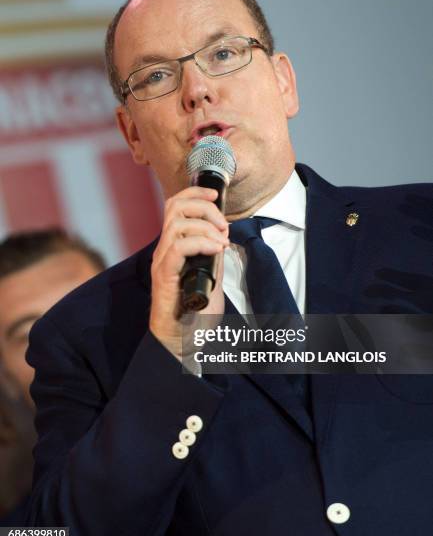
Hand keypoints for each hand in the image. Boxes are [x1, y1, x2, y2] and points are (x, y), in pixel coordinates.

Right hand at [149, 186, 228, 363]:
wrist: (182, 342)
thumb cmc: (194, 315)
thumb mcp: (211, 279)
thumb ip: (214, 259)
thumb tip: (225, 241)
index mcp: (173, 247)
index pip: (175, 206)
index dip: (195, 193)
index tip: (216, 195)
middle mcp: (164, 250)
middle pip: (175, 207)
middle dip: (204, 206)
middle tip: (224, 225)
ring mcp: (162, 261)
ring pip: (177, 224)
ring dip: (205, 226)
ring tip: (222, 239)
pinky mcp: (164, 275)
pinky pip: (178, 247)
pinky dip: (200, 242)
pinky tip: (216, 249)